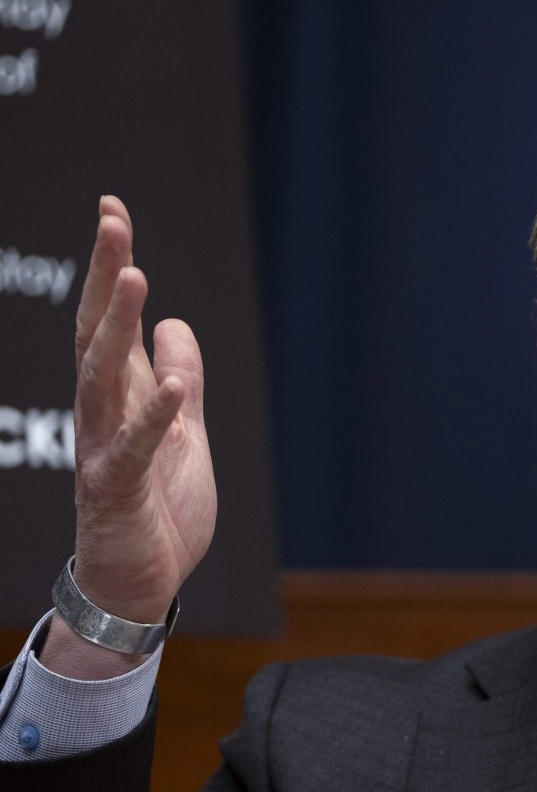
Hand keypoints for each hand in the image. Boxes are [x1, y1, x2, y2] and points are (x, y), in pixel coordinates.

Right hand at [40, 197, 216, 676]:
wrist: (139, 582)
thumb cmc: (157, 507)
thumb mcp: (184, 432)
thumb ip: (179, 379)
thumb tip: (175, 323)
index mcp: (122, 395)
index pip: (110, 318)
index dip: (110, 265)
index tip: (113, 209)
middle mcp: (102, 413)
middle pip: (96, 332)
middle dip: (103, 275)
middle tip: (112, 219)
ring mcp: (102, 448)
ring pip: (103, 378)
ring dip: (116, 327)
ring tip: (132, 277)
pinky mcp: (114, 489)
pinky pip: (132, 449)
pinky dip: (153, 419)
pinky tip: (172, 389)